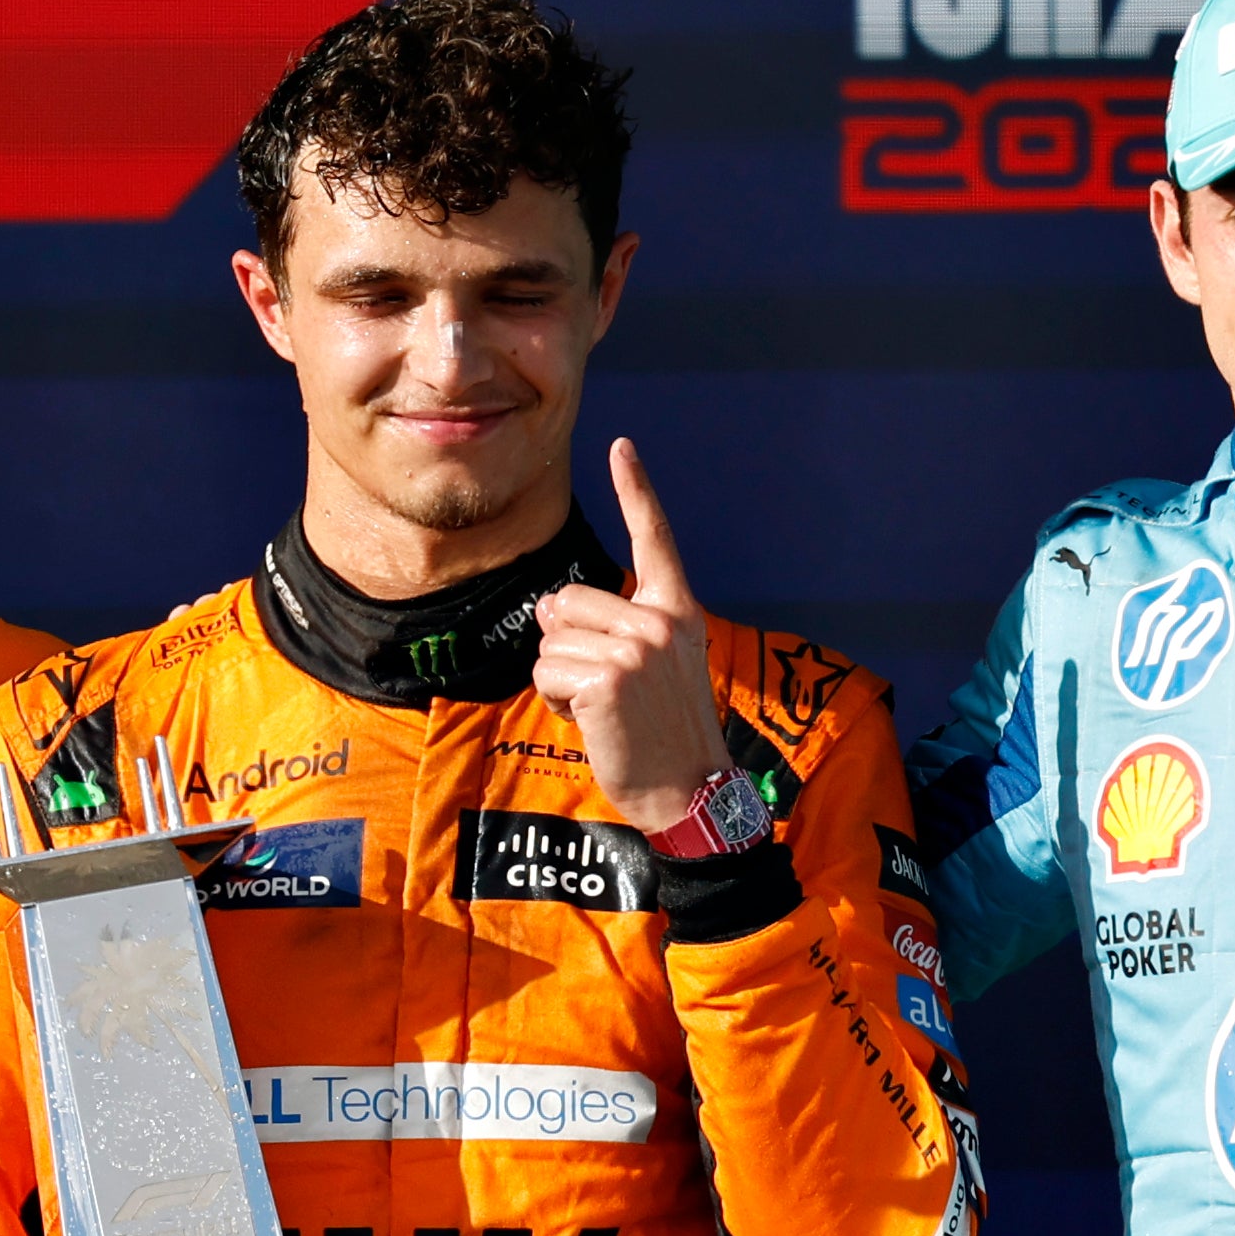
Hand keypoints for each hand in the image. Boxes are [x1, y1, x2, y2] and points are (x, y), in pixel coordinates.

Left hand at [530, 440, 736, 833]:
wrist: (687, 789)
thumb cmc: (663, 733)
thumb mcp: (647, 668)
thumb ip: (604, 629)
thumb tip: (547, 605)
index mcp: (678, 612)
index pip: (655, 541)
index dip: (637, 490)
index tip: (621, 446)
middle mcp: (661, 622)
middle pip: (569, 602)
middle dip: (567, 646)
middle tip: (605, 690)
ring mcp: (636, 648)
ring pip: (552, 638)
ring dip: (559, 678)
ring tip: (601, 708)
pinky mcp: (607, 678)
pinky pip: (546, 670)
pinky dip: (554, 700)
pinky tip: (591, 720)